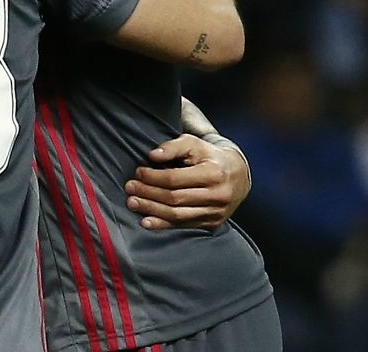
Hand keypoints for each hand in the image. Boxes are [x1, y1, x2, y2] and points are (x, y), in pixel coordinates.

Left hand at [125, 134, 249, 230]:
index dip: (153, 177)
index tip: (138, 172)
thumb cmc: (209, 156)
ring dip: (151, 210)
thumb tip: (152, 155)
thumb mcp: (194, 144)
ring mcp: (216, 212)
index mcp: (214, 174)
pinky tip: (146, 221)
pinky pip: (184, 225)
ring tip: (132, 203)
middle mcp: (218, 196)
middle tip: (129, 188)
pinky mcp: (212, 223)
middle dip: (148, 194)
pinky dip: (163, 224)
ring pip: (177, 214)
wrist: (238, 175)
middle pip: (174, 198)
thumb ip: (173, 147)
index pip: (175, 179)